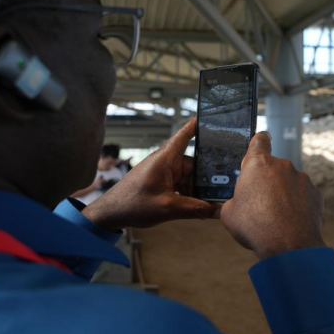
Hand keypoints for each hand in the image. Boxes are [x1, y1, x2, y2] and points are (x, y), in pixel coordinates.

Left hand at [82, 120, 218, 230]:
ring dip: (196, 188)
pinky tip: (196, 205)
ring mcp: (163, 173)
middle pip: (193, 163)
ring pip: (188, 177)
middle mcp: (165, 162)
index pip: (184, 135)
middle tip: (222, 186)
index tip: (212, 119)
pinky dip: (188, 193)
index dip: (198, 126)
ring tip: (209, 200)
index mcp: (164, 159)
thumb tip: (217, 210)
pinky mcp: (161, 183)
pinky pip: (181, 184)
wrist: (110, 213)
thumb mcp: (168, 208)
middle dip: (205, 175)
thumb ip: (195, 209)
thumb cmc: (131, 204)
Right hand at [220, 132, 324, 259]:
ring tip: (275, 215)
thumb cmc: (255, 227)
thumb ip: (231, 201)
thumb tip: (231, 204)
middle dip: (266, 179)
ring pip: (289, 181)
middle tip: (259, 200)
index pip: (259, 139)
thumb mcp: (229, 214)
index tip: (257, 148)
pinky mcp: (316, 194)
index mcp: (258, 164)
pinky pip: (303, 194)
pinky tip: (290, 220)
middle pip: (272, 166)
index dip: (257, 143)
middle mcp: (282, 166)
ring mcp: (302, 179)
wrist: (289, 246)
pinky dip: (297, 203)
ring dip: (282, 192)